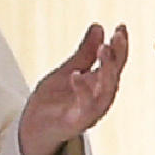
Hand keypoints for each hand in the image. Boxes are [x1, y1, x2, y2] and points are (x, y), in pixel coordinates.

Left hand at [18, 24, 127, 154]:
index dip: (120, 45)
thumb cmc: (52, 101)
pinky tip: (76, 74)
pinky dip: (83, 91)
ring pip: (106, 92)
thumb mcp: (67, 70)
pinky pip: (84, 107)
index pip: (115, 63)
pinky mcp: (76, 122)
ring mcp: (89, 111)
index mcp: (99, 85)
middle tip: (116, 36)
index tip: (121, 27)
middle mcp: (99, 98)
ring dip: (107, 70)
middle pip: (114, 76)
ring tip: (103, 49)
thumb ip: (84, 52)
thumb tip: (98, 26)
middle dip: (118, 55)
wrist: (32, 128)